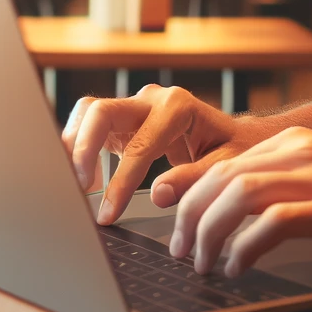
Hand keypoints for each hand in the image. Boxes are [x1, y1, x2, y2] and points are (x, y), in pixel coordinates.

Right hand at [60, 84, 255, 223]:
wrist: (236, 136)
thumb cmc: (234, 149)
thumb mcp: (225, 166)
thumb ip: (193, 179)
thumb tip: (158, 195)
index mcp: (178, 107)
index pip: (138, 146)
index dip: (120, 183)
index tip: (108, 212)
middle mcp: (152, 99)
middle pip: (100, 111)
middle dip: (83, 149)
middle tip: (79, 188)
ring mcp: (135, 106)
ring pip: (89, 113)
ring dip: (75, 146)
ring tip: (77, 184)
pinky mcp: (124, 120)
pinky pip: (91, 124)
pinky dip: (80, 147)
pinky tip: (85, 178)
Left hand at [168, 126, 311, 276]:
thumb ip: (287, 186)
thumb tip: (240, 214)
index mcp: (297, 143)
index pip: (224, 159)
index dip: (187, 186)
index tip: (166, 212)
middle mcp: (301, 151)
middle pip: (221, 177)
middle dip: (189, 216)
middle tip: (182, 252)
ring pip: (238, 196)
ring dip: (210, 233)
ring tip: (203, 263)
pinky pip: (272, 223)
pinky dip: (245, 247)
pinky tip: (239, 267)